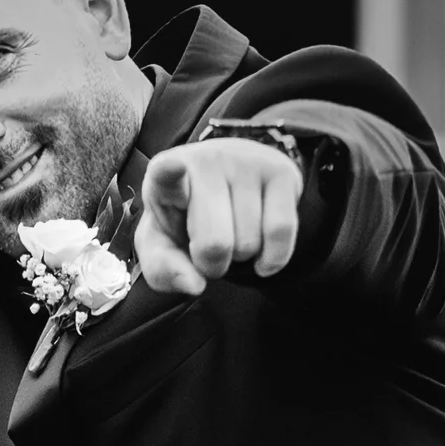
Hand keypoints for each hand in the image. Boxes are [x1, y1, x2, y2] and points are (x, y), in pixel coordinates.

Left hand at [135, 139, 302, 300]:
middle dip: (213, 265)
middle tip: (208, 248)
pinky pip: (281, 232)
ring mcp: (246, 161)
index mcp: (163, 176)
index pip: (166, 175)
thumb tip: (195, 285)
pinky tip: (261, 253)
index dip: (169, 173)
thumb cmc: (186, 221)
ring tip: (233, 233)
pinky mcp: (281, 171)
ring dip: (242, 256)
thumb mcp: (163, 247)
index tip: (172, 166)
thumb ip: (165, 270)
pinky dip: (273, 258)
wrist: (227, 187)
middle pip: (215, 244)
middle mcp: (206, 160)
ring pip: (249, 243)